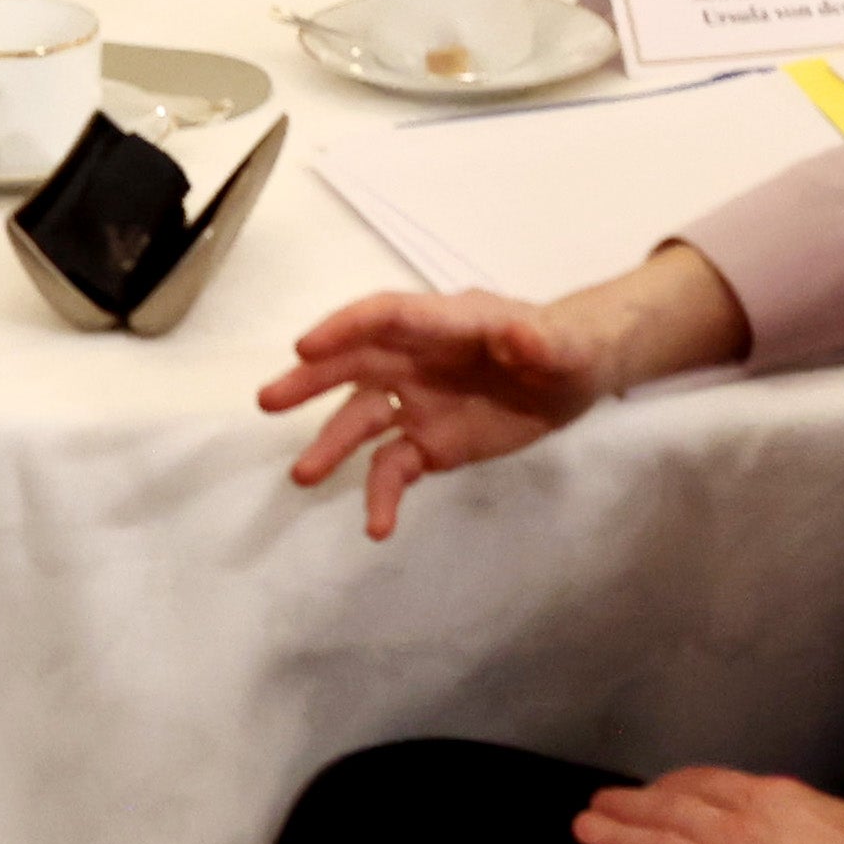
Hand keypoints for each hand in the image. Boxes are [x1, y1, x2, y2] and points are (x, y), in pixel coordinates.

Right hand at [257, 284, 624, 533]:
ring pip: (363, 420)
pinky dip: (380, 495)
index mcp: (445, 324)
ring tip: (303, 476)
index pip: (385, 317)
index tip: (305, 347)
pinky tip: (376, 526)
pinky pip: (394, 469)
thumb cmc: (566, 344)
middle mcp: (418, 360)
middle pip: (356, 363)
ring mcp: (418, 403)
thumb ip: (540, 341)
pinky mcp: (429, 444)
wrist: (575, 377)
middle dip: (312, 380)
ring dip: (332, 444)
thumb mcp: (564, 343)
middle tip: (269, 400)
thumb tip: (520, 335)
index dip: (345, 327)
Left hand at [562, 769, 843, 843]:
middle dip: (634, 803)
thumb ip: (805, 818)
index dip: (676, 786)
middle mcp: (736, 831)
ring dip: (616, 838)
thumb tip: (798, 827)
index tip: (659, 786)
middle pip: (672, 809)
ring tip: (585, 830)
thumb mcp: (839, 817)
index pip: (709, 785)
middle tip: (601, 800)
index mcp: (770, 800)